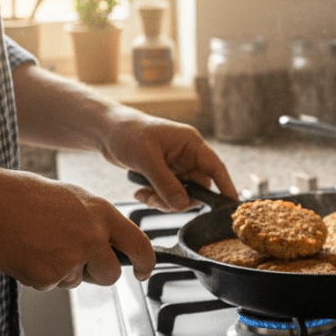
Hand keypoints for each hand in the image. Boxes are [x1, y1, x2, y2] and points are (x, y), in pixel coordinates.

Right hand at [0, 170, 155, 289]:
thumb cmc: (30, 198)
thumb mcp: (78, 200)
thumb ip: (101, 223)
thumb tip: (119, 246)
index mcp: (103, 214)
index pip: (140, 246)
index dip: (147, 264)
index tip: (144, 271)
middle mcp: (92, 237)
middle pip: (112, 275)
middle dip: (99, 273)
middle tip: (77, 258)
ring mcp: (70, 258)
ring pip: (79, 280)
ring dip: (66, 271)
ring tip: (44, 244)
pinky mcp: (48, 276)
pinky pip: (53, 285)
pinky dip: (42, 275)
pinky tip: (30, 253)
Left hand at [99, 112, 236, 210]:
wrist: (105, 130)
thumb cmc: (127, 133)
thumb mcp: (147, 160)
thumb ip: (166, 184)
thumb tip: (182, 206)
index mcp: (191, 144)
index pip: (216, 167)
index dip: (226, 186)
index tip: (231, 204)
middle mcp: (187, 155)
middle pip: (197, 186)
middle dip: (181, 199)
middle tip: (163, 203)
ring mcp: (176, 165)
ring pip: (182, 193)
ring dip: (165, 200)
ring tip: (145, 195)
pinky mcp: (164, 173)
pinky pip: (168, 193)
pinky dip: (156, 197)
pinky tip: (140, 192)